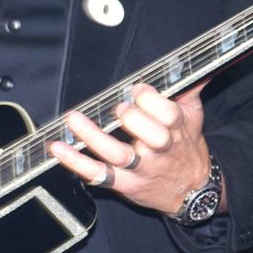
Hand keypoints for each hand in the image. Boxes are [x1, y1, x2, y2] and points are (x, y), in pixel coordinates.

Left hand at [49, 82, 223, 214]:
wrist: (189, 192)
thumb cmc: (185, 149)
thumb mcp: (193, 118)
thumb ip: (189, 87)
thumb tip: (186, 60)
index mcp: (177, 131)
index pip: (169, 114)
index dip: (151, 99)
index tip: (137, 89)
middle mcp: (159, 151)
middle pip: (152, 135)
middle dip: (132, 117)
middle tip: (118, 108)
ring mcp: (140, 169)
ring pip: (118, 154)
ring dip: (93, 136)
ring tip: (74, 119)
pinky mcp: (123, 184)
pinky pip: (97, 174)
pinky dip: (76, 162)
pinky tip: (59, 149)